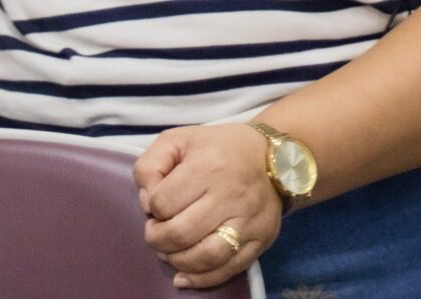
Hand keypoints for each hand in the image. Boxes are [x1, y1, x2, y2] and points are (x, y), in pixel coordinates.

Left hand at [134, 125, 282, 291]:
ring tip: (169, 251)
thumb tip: (146, 202)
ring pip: (204, 257)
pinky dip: (201, 279)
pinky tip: (183, 276)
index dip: (150, 208)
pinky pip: (228, 269)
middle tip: (156, 232)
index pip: (163, 203)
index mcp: (207, 167)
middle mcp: (229, 196)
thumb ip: (150, 165)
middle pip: (180, 234)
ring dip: (176, 261)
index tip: (156, 204)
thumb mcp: (178, 140)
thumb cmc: (220, 147)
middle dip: (157, 239)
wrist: (273, 156)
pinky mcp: (261, 239)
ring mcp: (248, 221)